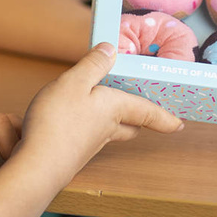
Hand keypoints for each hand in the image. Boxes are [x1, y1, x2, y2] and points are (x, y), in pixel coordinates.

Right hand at [16, 43, 183, 190]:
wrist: (37, 166)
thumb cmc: (57, 122)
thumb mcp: (73, 82)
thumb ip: (93, 65)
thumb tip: (112, 49)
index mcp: (114, 109)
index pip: (147, 112)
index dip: (164, 117)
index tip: (179, 124)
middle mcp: (106, 130)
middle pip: (130, 126)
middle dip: (138, 120)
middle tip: (145, 114)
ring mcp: (88, 145)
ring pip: (109, 133)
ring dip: (113, 123)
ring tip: (107, 111)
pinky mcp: (71, 154)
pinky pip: (87, 139)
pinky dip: (87, 129)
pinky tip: (72, 122)